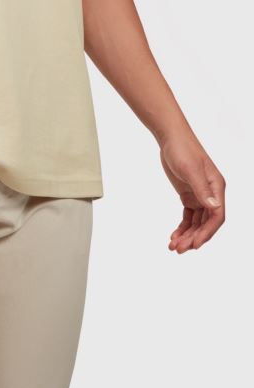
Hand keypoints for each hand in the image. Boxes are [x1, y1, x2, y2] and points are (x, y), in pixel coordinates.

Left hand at [159, 134, 225, 252]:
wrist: (170, 138)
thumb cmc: (182, 150)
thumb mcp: (190, 170)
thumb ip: (201, 189)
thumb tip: (213, 207)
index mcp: (216, 188)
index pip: (217, 216)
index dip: (207, 233)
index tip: (195, 245)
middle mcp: (211, 194)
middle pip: (206, 223)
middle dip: (194, 238)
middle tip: (179, 249)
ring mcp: (200, 195)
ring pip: (197, 222)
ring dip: (187, 235)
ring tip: (173, 247)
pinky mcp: (189, 195)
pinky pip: (188, 217)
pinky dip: (182, 227)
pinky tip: (174, 236)